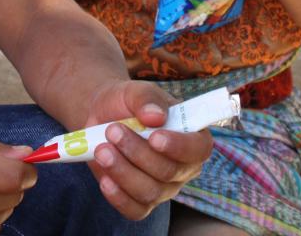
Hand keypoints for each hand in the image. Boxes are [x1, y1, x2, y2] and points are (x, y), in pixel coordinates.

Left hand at [84, 82, 213, 219]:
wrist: (102, 116)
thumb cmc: (127, 103)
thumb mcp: (135, 91)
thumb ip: (147, 99)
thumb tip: (156, 115)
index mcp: (192, 137)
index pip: (199, 149)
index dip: (179, 146)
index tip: (154, 137)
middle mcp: (183, 167)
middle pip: (169, 172)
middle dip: (138, 152)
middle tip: (113, 131)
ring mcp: (163, 188)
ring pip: (149, 191)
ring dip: (122, 171)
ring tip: (101, 150)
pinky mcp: (141, 201)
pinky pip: (135, 210)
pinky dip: (118, 197)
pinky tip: (104, 180)